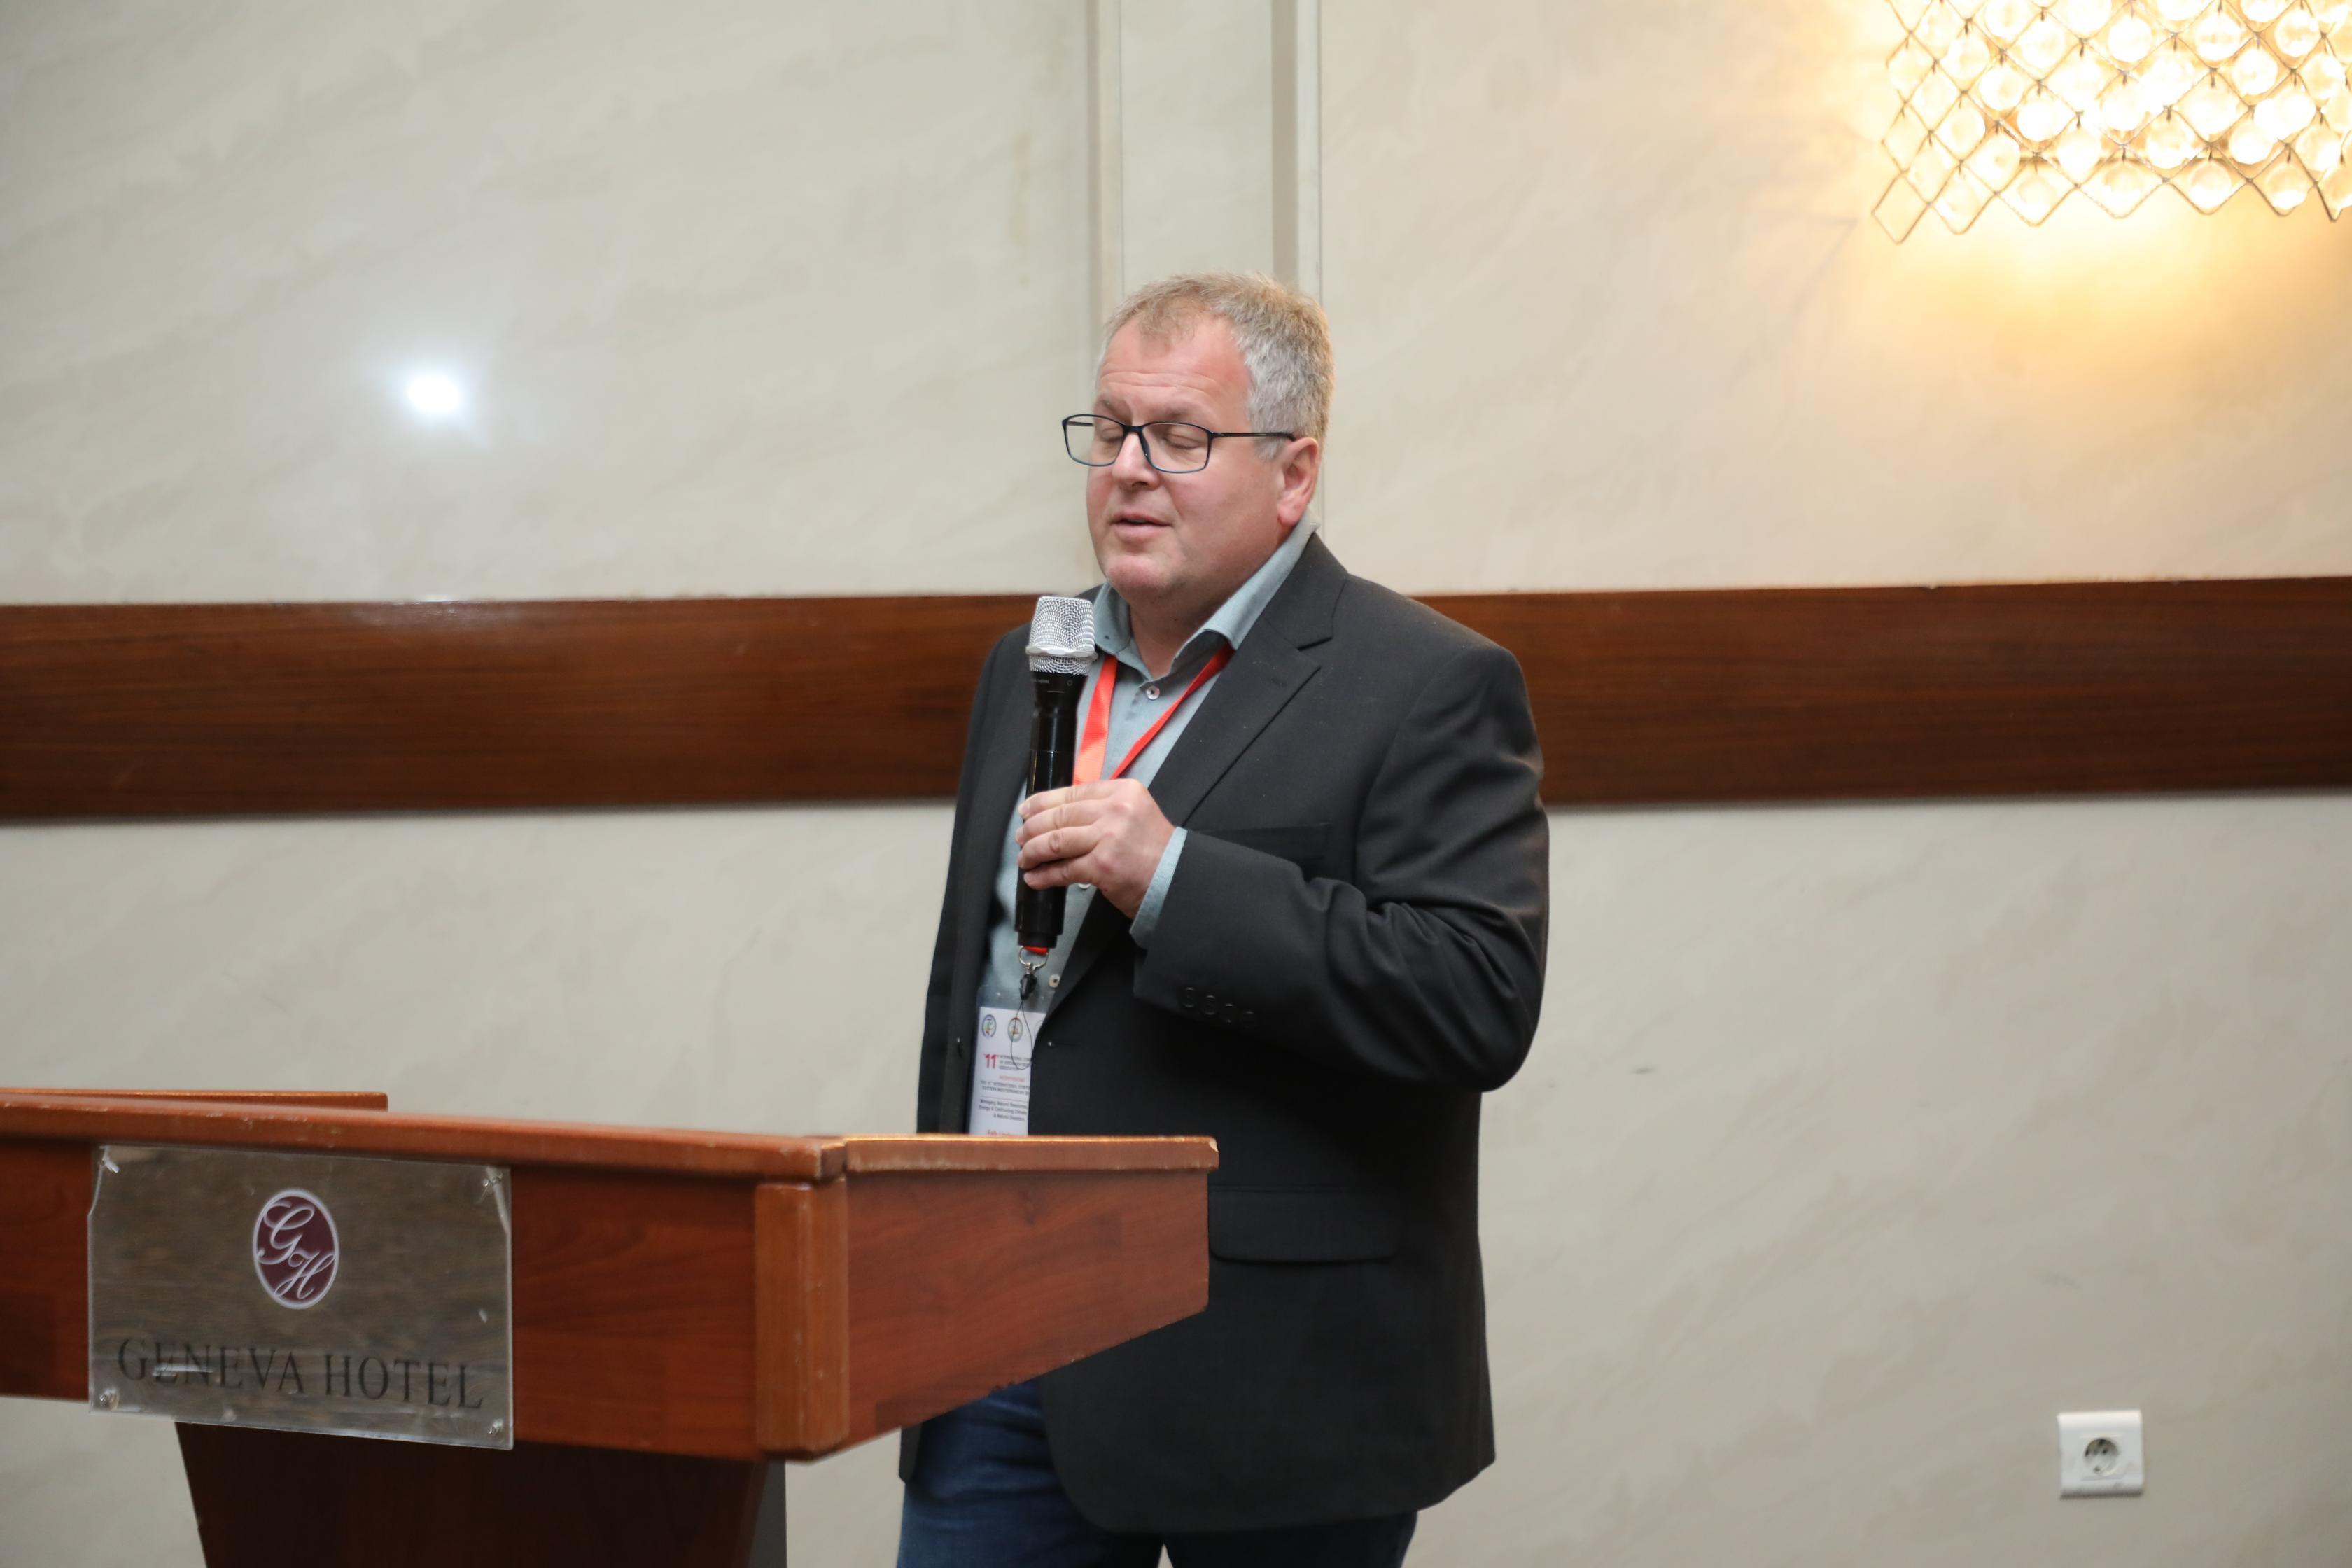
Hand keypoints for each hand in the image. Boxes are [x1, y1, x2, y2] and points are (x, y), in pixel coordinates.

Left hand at [1016, 779, 1173, 918]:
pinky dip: (1044, 875)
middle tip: (1021, 837)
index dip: (1043, 802)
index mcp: (1122, 791)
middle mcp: (1115, 809)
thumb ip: (1103, 808)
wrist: (1175, 878)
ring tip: (1025, 858)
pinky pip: (1063, 869)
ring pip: (1055, 840)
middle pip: (1060, 815)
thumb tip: (1060, 814)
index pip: (1073, 792)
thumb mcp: (1134, 812)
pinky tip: (1035, 878)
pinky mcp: (1102, 865)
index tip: (1027, 810)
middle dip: (1032, 828)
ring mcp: (1108, 837)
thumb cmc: (1154, 849)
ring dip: (1033, 850)